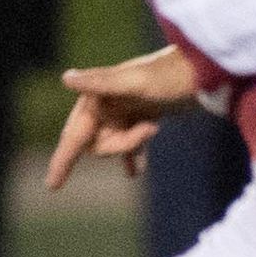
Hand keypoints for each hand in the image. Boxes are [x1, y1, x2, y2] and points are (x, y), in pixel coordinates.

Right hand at [46, 45, 209, 189]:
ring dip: (132, 145)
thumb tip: (66, 78)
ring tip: (153, 128)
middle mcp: (104, 105)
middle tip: (149, 129)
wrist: (204, 71)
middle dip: (120, 145)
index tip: (51, 185)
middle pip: (97, 143)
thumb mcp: (135, 81)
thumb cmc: (170, 75)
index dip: (62, 160)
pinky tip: (135, 172)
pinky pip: (130, 141)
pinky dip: (133, 155)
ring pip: (114, 143)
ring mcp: (123, 111)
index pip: (73, 136)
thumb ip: (101, 82)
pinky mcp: (141, 115)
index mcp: (96, 97)